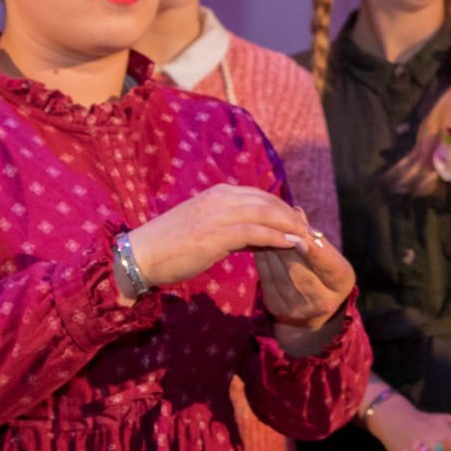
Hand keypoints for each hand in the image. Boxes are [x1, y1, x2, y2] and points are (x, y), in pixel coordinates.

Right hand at [125, 184, 309, 289]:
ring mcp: (218, 214)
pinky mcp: (216, 234)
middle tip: (310, 230)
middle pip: (268, 201)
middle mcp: (221, 198)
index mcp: (218, 194)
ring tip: (308, 238)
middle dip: (292, 215)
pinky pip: (256, 232)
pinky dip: (277, 237)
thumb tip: (259, 235)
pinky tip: (291, 244)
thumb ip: (232, 227)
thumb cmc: (170, 246)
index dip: (283, 208)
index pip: (260, 196)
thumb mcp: (205, 229)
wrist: (140, 255)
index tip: (299, 221)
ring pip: (266, 214)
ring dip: (290, 225)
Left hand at [257, 230, 356, 355]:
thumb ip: (313, 236)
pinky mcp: (277, 308)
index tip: (300, 238)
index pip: (328, 266)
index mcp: (342, 282)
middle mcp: (323, 301)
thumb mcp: (328, 255)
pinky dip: (261, 259)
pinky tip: (257, 244)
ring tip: (262, 230)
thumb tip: (296, 212)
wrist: (312, 310)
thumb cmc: (323, 272)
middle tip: (272, 224)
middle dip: (285, 246)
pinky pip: (266, 279)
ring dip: (269, 250)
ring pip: (279, 274)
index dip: (314, 253)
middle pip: (300, 271)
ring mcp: (298, 309)